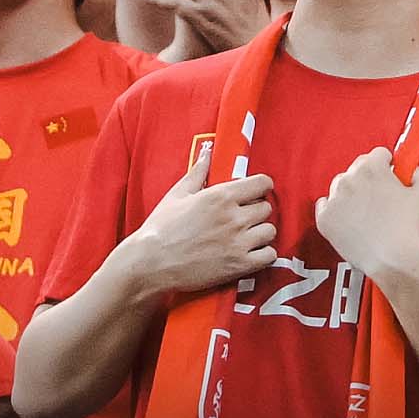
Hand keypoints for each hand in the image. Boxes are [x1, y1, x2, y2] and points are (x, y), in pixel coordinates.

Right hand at [119, 141, 275, 302]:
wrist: (148, 264)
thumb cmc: (160, 229)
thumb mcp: (177, 195)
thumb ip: (198, 173)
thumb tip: (208, 152)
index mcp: (220, 196)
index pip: (263, 183)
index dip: (260, 188)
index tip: (253, 194)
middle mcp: (234, 217)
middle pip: (266, 208)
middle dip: (256, 212)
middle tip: (241, 219)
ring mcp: (238, 242)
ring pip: (270, 231)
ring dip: (260, 233)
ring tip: (243, 237)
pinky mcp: (239, 265)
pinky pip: (270, 255)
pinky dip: (262, 255)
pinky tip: (248, 253)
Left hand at [312, 147, 418, 282]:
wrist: (393, 259)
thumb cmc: (411, 227)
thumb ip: (418, 174)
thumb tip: (410, 171)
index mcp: (372, 168)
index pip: (378, 154)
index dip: (389, 166)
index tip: (393, 177)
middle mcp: (348, 179)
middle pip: (357, 169)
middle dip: (369, 178)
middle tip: (382, 198)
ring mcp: (334, 199)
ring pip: (340, 187)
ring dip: (352, 193)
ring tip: (367, 212)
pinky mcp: (325, 219)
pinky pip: (325, 205)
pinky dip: (337, 210)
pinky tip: (351, 220)